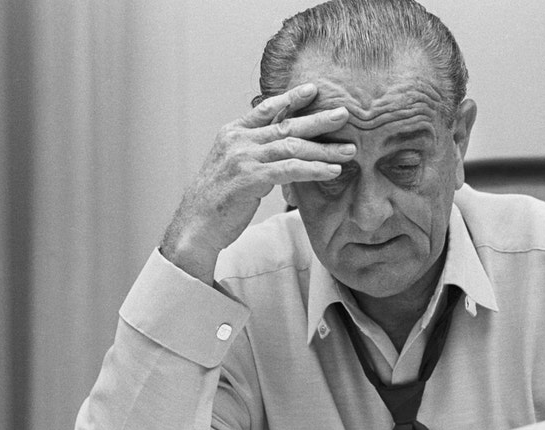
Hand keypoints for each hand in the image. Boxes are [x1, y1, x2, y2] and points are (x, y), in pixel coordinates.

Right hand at [160, 83, 354, 282]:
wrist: (196, 225)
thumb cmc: (219, 199)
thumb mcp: (233, 166)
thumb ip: (255, 152)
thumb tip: (283, 148)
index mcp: (233, 133)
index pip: (266, 108)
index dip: (291, 97)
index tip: (313, 89)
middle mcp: (238, 140)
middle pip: (286, 125)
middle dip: (318, 119)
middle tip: (344, 114)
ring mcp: (244, 158)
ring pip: (292, 147)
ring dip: (324, 149)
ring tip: (348, 149)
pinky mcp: (251, 179)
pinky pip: (290, 170)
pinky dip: (314, 170)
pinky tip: (332, 171)